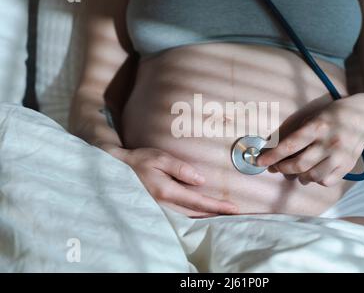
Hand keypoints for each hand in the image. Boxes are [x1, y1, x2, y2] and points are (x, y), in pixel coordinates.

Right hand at [102, 145, 238, 216]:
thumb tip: (201, 181)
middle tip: (235, 214)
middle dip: (216, 214)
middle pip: (196, 213)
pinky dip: (194, 216)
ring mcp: (161, 208)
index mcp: (167, 191)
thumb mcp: (161, 158)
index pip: (198, 201)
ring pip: (189, 217)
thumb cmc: (140, 161)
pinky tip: (202, 214)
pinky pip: (180, 215)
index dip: (217, 206)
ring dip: (207, 217)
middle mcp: (165, 204)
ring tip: (223, 215)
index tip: (233, 208)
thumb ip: (181, 169)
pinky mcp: (158, 208)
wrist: (117, 169)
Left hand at [257, 94, 363, 186]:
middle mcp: (329, 142)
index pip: (290, 145)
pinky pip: (327, 181)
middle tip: (275, 167)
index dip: (273, 156)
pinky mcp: (348, 166)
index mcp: (318, 127)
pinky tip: (313, 173)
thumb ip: (297, 134)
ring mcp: (340, 156)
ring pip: (312, 176)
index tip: (259, 161)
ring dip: (298, 176)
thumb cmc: (333, 116)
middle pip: (299, 164)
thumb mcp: (313, 117)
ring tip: (294, 171)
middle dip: (282, 168)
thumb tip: (277, 152)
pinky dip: (316, 180)